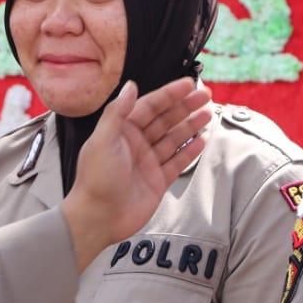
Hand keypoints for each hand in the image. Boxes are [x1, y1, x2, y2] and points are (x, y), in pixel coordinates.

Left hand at [62, 78, 212, 268]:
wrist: (99, 218)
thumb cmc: (95, 180)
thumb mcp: (103, 140)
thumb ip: (118, 112)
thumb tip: (131, 86)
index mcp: (121, 131)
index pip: (149, 106)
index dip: (169, 94)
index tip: (188, 84)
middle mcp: (136, 144)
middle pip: (165, 120)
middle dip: (185, 107)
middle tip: (204, 96)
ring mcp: (148, 162)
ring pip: (174, 139)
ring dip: (190, 126)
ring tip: (207, 115)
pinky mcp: (157, 180)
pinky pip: (177, 162)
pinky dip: (189, 151)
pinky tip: (201, 141)